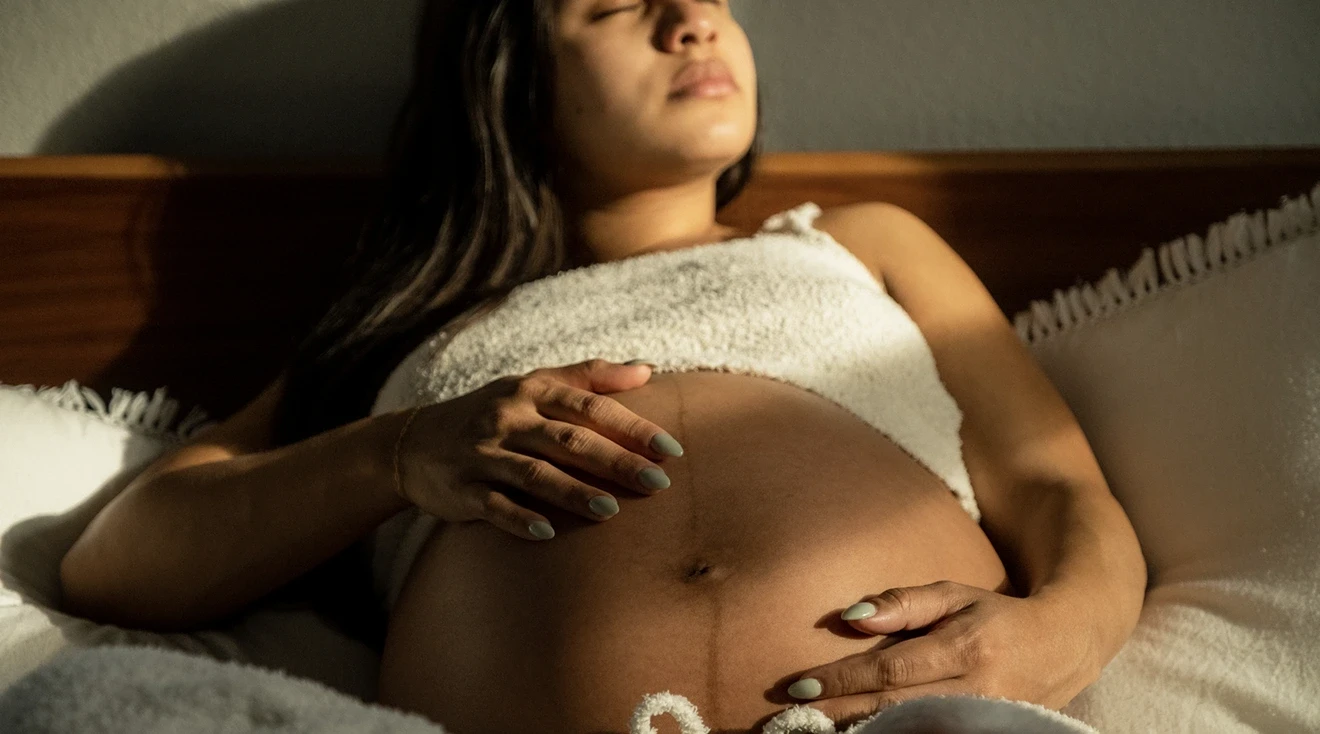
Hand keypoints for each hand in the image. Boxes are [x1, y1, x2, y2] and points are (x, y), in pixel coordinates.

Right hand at [394, 358, 683, 540]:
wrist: (412, 443)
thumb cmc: (492, 413)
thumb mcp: (532, 386)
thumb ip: (588, 377)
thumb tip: (646, 368)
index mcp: (531, 391)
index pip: (589, 406)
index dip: (632, 426)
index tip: (671, 449)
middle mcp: (508, 419)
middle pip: (569, 439)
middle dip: (615, 461)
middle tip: (657, 482)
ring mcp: (483, 454)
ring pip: (534, 473)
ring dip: (573, 492)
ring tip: (610, 511)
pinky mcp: (462, 489)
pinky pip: (493, 505)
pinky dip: (519, 518)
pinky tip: (548, 533)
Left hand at [781, 580, 1094, 728]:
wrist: (1062, 647)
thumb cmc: (994, 616)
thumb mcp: (952, 594)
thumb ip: (902, 604)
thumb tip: (851, 618)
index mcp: (964, 648)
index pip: (890, 671)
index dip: (842, 681)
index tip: (799, 686)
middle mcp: (975, 691)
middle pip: (893, 709)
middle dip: (838, 714)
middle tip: (791, 716)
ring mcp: (983, 720)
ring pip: (910, 732)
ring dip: (860, 731)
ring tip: (814, 729)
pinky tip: (859, 732)